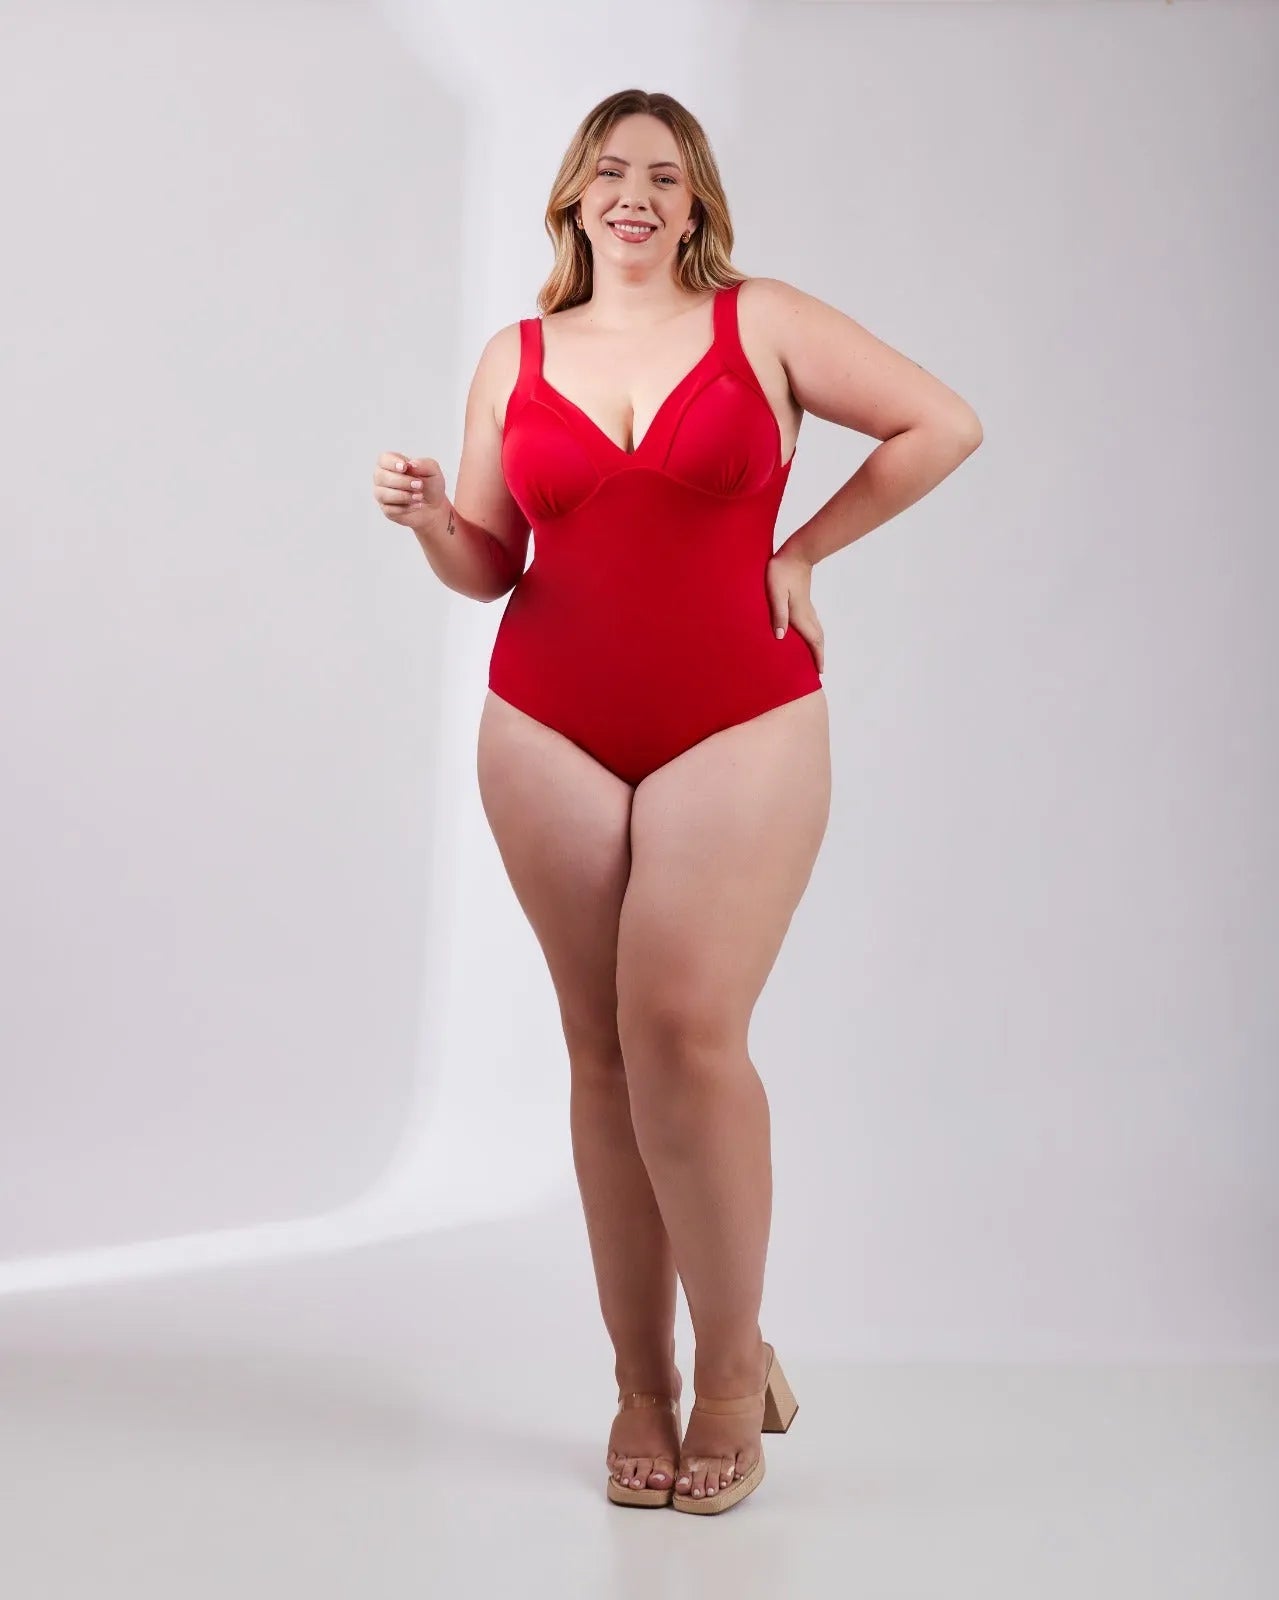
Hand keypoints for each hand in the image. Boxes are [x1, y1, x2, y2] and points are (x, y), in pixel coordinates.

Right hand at [372, 452, 448, 533]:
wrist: (435, 507)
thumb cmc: (430, 485)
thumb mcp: (433, 470)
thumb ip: (424, 464)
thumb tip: (411, 465)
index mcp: (391, 463)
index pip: (384, 459)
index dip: (392, 462)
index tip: (405, 467)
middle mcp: (383, 478)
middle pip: (381, 477)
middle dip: (402, 481)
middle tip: (419, 484)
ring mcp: (383, 494)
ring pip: (383, 494)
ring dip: (404, 495)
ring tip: (420, 496)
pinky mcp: (387, 510)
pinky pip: (390, 509)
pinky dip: (406, 508)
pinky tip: (417, 505)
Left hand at [765, 548, 823, 674]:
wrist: (796, 553)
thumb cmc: (781, 571)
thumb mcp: (776, 593)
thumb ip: (778, 613)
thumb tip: (781, 637)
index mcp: (800, 615)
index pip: (812, 640)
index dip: (817, 657)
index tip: (820, 672)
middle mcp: (807, 614)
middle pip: (818, 638)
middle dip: (819, 655)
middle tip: (819, 669)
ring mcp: (807, 607)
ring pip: (817, 631)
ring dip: (818, 645)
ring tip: (816, 656)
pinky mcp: (804, 601)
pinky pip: (813, 623)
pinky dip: (814, 634)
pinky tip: (808, 634)